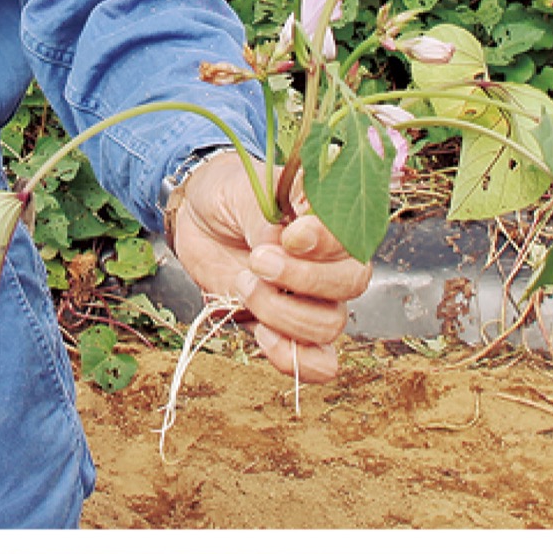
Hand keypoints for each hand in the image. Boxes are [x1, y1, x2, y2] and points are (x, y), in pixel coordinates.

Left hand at [170, 150, 371, 384]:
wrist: (200, 220)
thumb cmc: (228, 196)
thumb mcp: (243, 190)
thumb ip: (267, 217)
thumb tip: (282, 244)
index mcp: (330, 219)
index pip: (352, 236)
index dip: (326, 242)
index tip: (290, 235)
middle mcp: (332, 261)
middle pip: (350, 282)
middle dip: (301, 279)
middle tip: (257, 261)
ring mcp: (315, 300)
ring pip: (330, 324)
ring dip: (281, 312)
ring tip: (244, 286)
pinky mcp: (290, 330)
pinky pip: (319, 363)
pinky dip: (294, 360)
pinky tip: (262, 335)